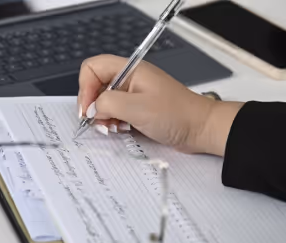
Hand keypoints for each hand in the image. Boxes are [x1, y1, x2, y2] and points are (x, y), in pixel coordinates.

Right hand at [78, 54, 243, 155]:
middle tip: (102, 122)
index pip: (93, 68)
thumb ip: (108, 104)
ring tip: (116, 128)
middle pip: (96, 86)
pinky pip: (117, 114)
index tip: (88, 110)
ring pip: (105, 103)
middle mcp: (129, 80)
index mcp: (129, 70)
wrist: (200, 129)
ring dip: (105, 117)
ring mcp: (134, 95)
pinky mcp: (139, 110)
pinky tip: (123, 130)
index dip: (85, 88)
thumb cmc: (176, 114)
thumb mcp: (136, 108)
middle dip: (94, 106)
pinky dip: (115, 123)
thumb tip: (92, 109)